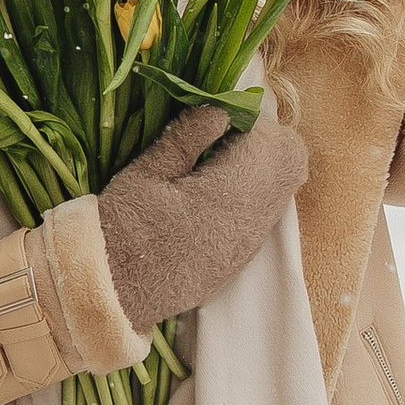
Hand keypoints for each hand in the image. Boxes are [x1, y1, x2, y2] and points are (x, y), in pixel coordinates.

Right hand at [90, 110, 308, 329]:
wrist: (112, 293)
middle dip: (265, 139)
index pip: (270, 140)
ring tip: (214, 163)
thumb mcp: (145, 173)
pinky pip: (265, 214)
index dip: (246, 119)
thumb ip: (187, 138)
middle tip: (223, 137)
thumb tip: (221, 111)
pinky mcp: (241, 259)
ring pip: (284, 188)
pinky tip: (212, 193)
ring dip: (260, 166)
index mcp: (228, 195)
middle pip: (292, 162)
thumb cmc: (121, 228)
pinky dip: (252, 193)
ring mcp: (249, 244)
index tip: (216, 118)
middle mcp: (250, 221)